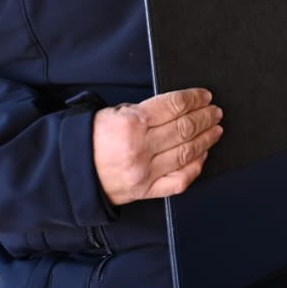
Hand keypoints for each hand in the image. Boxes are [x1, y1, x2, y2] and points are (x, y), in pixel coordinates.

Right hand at [92, 88, 223, 205]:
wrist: (71, 172)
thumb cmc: (91, 139)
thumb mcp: (114, 113)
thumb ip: (144, 111)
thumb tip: (177, 107)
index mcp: (131, 123)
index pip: (174, 106)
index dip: (194, 99)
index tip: (205, 96)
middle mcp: (140, 148)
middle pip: (185, 128)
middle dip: (205, 117)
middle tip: (215, 112)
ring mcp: (145, 172)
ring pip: (187, 153)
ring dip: (206, 139)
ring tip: (216, 129)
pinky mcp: (146, 191)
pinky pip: (180, 180)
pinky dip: (196, 166)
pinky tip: (203, 155)